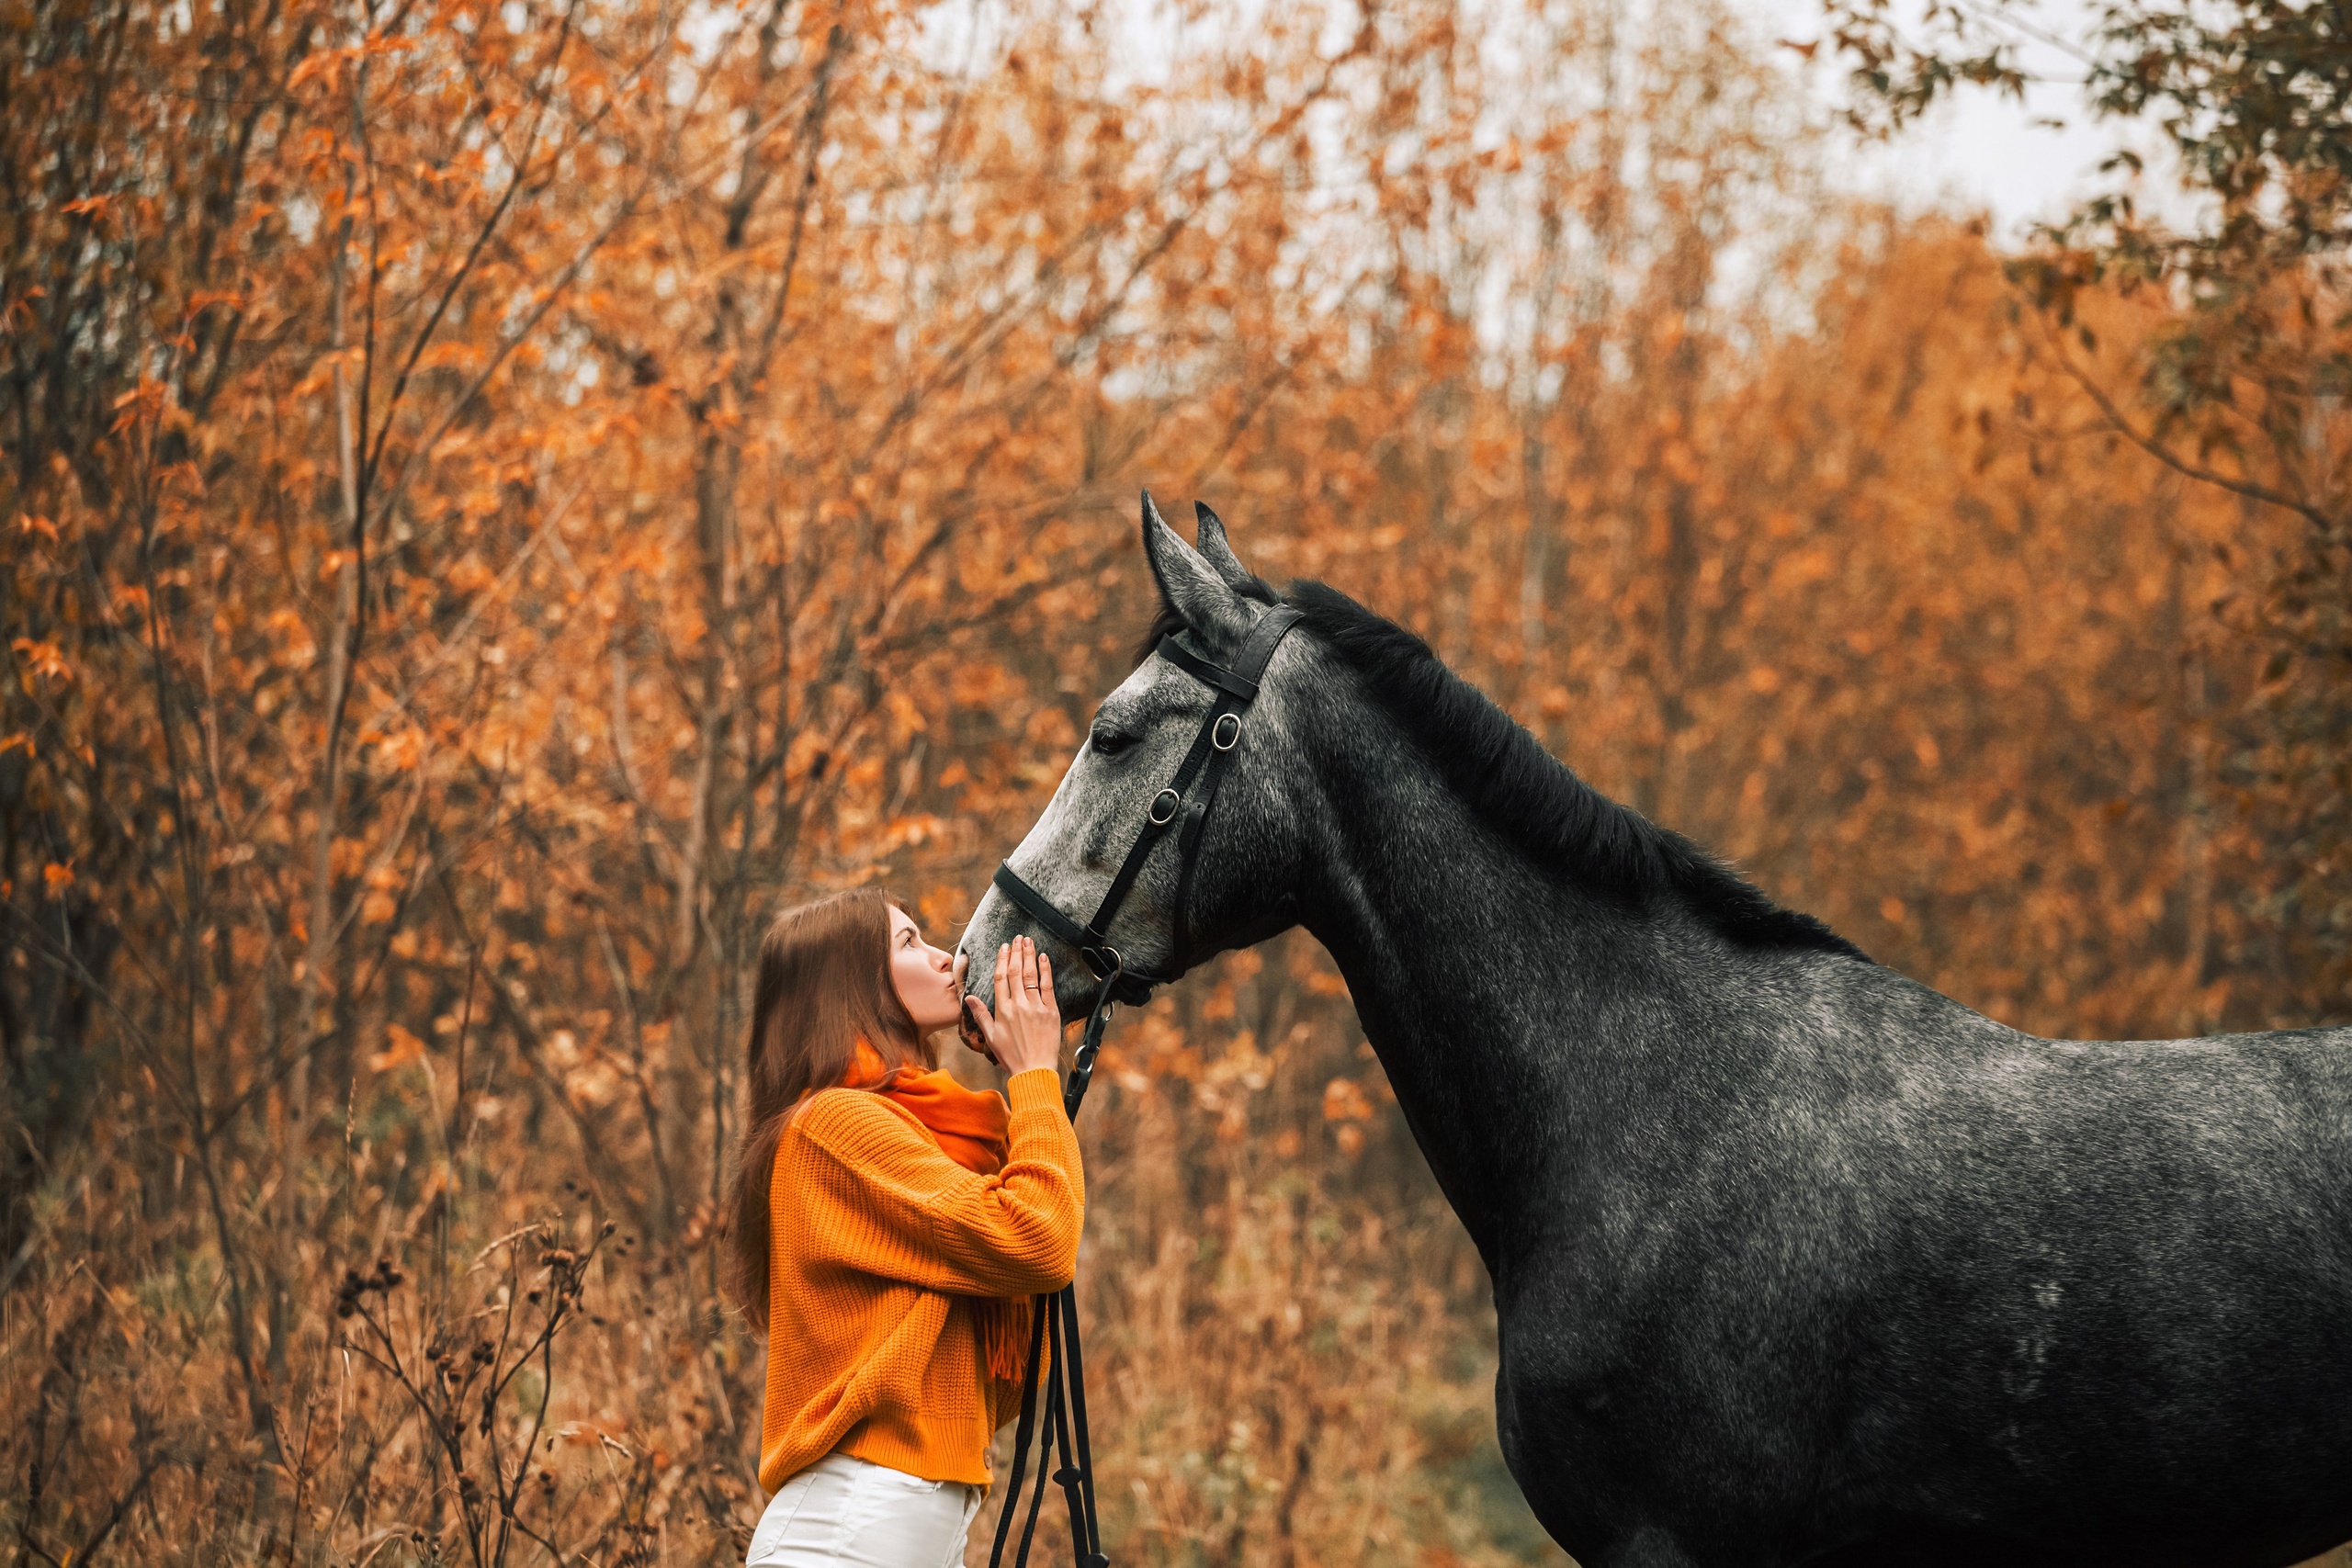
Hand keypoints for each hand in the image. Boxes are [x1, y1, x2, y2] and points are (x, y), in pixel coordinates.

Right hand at [961, 936, 1061, 1076]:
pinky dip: (1045, 970)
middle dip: (1017, 952)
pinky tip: (1044, 958)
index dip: (1003, 960)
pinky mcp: (1051, 1011)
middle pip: (1016, 972)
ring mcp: (1036, 1007)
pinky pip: (1047, 986)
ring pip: (1031, 975)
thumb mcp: (990, 1036)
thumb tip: (968, 996)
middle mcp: (1018, 1005)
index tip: (1004, 947)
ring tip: (1029, 941)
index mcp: (1002, 1010)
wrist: (1034, 1071)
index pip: (1001, 978)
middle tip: (1018, 938)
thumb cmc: (1011, 1056)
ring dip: (1030, 956)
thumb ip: (980, 1014)